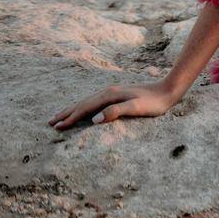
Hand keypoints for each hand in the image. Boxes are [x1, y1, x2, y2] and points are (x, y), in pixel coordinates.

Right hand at [48, 81, 180, 130]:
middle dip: (66, 113)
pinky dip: (84, 107)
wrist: (169, 90)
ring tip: (61, 117)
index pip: (85, 108)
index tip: (57, 127)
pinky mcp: (118, 95)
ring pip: (87, 101)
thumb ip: (115, 112)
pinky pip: (95, 102)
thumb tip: (94, 120)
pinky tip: (85, 111)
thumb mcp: (136, 108)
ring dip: (73, 109)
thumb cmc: (154, 102)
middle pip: (82, 103)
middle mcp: (108, 91)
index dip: (70, 118)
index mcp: (110, 95)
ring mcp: (113, 92)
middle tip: (50, 123)